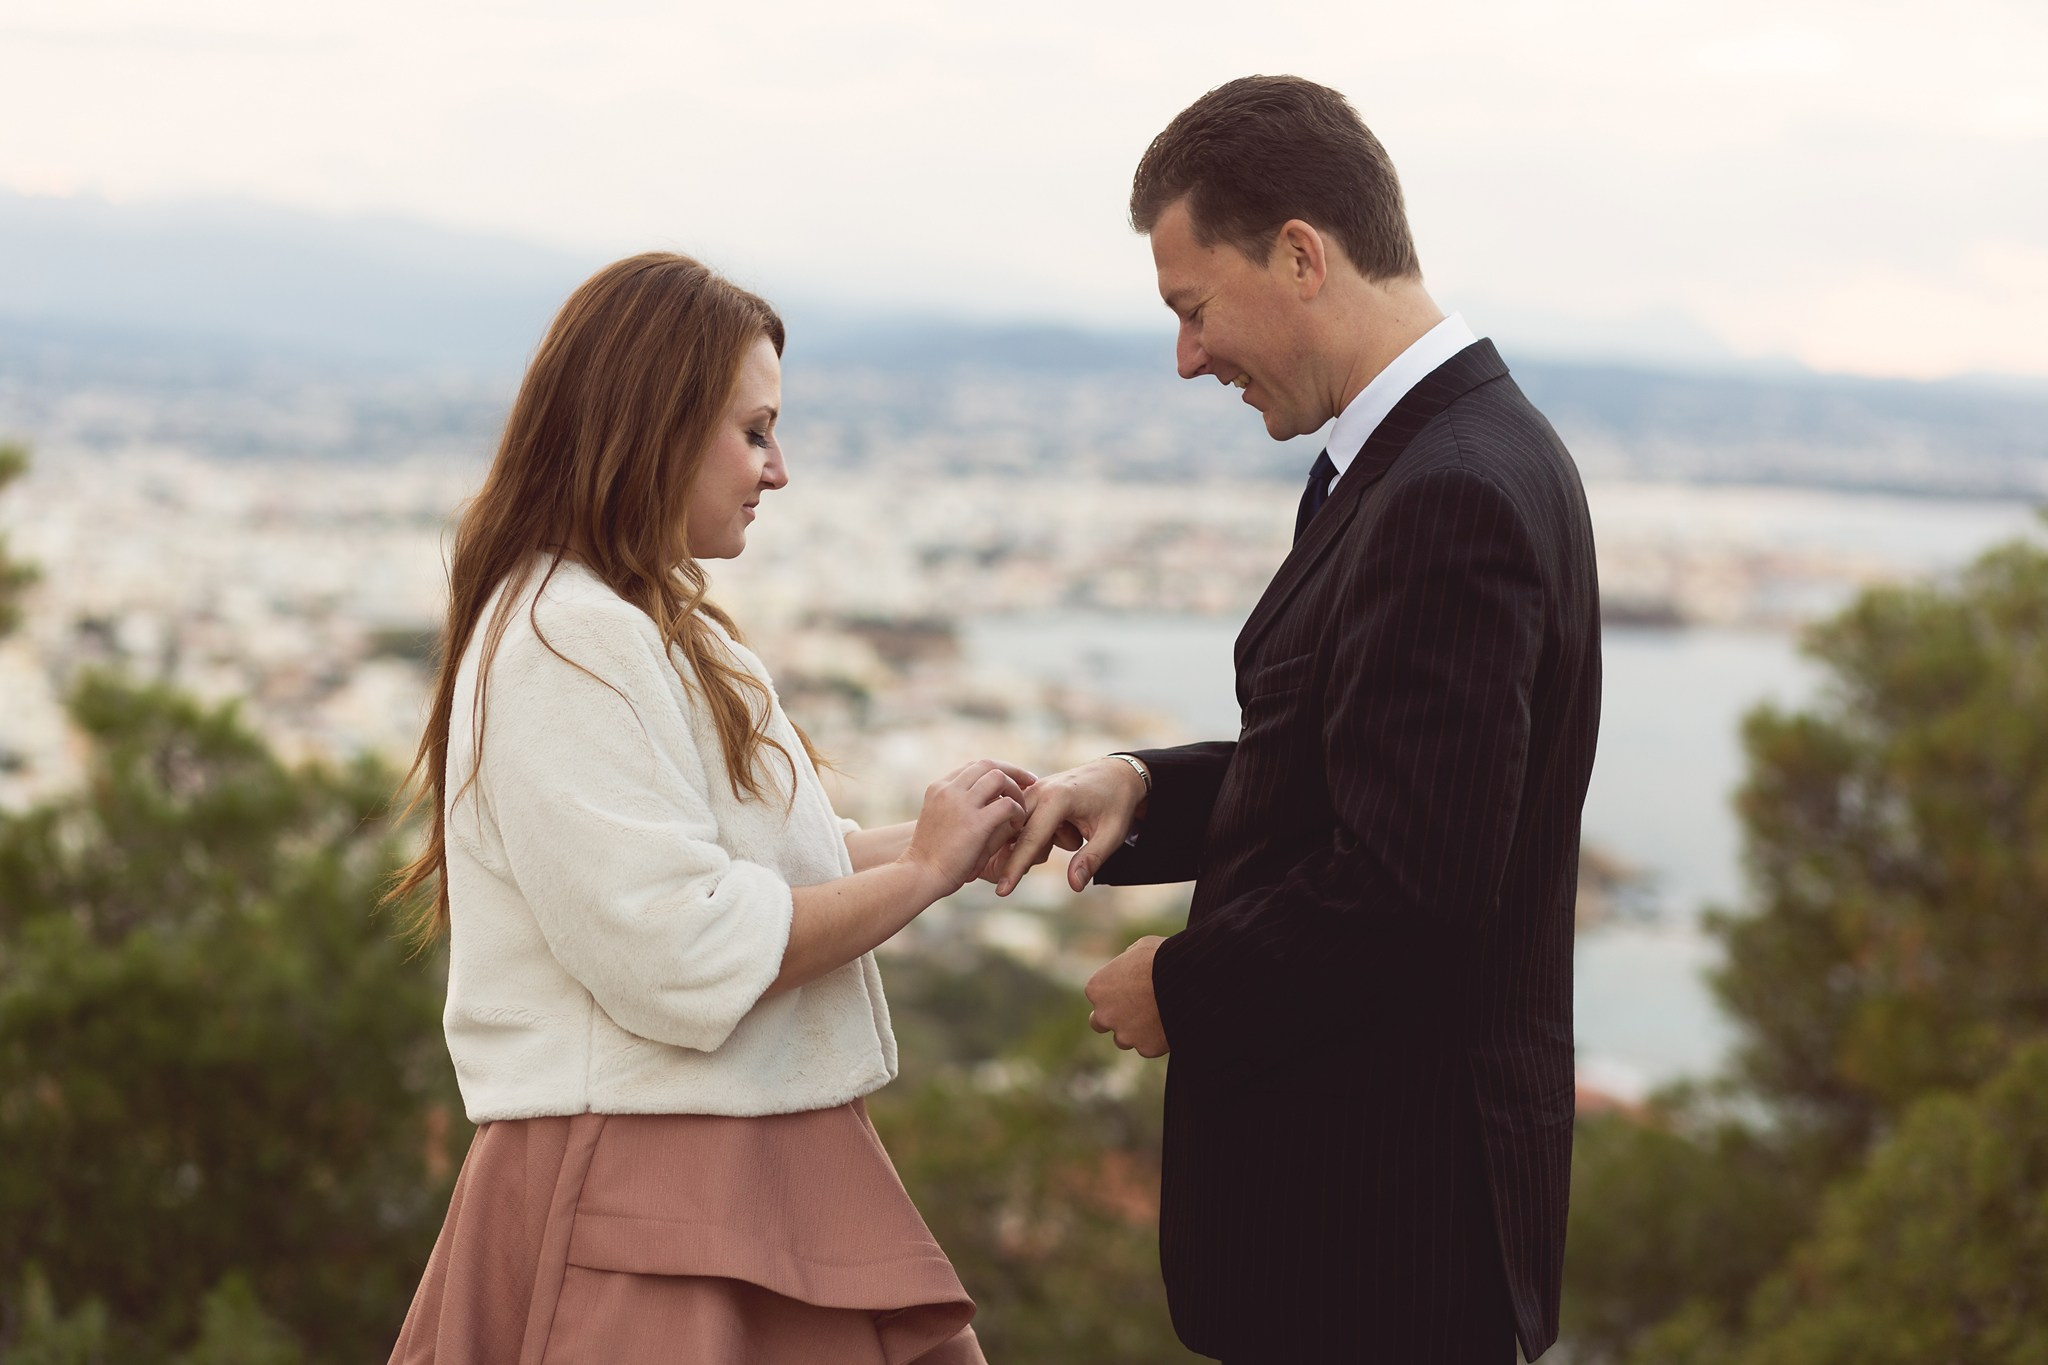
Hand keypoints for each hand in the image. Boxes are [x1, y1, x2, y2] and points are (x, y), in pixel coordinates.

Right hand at [900, 760, 1031, 900]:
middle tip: (1030, 782)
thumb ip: (960, 808)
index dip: (996, 770)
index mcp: (938, 788)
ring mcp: (961, 804)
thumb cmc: (930, 856)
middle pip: (987, 765)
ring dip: (1016, 791)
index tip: (1012, 780)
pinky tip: (1017, 825)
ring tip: (1020, 809)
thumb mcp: (941, 821)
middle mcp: (949, 790)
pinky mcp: (975, 823)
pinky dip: (1017, 811)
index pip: (973, 767)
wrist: (919, 875)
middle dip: (1013, 771)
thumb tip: (988, 803)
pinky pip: (1006, 804)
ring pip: (999, 778)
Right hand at [994, 756, 1146, 894]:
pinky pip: (1023, 821)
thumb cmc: (1116, 802)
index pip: (1031, 840)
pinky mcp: (1031, 793)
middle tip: (1074, 837)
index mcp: (1057, 798)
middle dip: (1038, 851)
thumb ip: (1091, 859)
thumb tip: (1074, 885)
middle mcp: (1039, 790)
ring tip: (1074, 827)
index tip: (1001, 892)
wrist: (1117, 773)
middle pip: (1017, 835)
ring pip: (1020, 830)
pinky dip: (1040, 831)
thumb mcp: (1112, 834)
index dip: (1016, 869)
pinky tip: (1065, 825)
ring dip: (1044, 840)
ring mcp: (1032, 790)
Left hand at [1085, 936, 1167, 1056]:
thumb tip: (1130, 966)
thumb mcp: (1141, 948)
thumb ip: (1128, 961)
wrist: (1187, 979)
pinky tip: (1171, 1023)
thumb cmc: (1163, 957)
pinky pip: (1149, 1046)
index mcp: (1097, 988)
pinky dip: (1157, 1039)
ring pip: (1124, 1039)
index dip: (1113, 994)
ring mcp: (1124, 1035)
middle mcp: (1104, 1015)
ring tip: (1157, 1016)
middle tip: (1134, 1010)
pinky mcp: (1146, 1048)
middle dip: (1114, 1018)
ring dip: (1135, 1031)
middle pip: (1099, 1023)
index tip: (1129, 989)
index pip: (1097, 997)